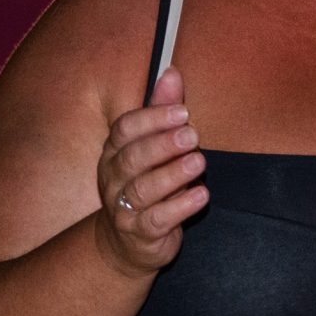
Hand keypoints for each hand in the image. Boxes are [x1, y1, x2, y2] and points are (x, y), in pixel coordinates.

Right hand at [93, 68, 206, 276]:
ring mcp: (123, 209)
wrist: (127, 243)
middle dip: (162, 144)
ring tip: (199, 162)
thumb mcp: (153, 148)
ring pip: (142, 190)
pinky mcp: (139, 234)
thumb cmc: (146, 185)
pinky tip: (201, 195)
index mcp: (114, 153)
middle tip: (192, 135)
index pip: (124, 130)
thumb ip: (161, 112)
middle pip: (132, 158)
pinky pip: (156, 220)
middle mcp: (113, 179)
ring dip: (172, 174)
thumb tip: (172, 72)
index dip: (151, 118)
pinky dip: (180, 207)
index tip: (182, 111)